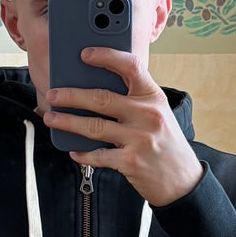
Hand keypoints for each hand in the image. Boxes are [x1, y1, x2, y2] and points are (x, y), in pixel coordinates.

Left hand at [42, 47, 204, 205]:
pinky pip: (98, 156)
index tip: (85, 54)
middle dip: (71, 95)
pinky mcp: (130, 162)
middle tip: (53, 94)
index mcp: (154, 97)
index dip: (106, 56)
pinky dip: (83, 154)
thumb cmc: (166, 145)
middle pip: (102, 98)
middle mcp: (148, 115)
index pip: (131, 66)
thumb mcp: (159, 115)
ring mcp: (139, 139)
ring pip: (94, 126)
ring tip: (52, 118)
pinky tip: (74, 151)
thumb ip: (135, 102)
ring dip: (68, 121)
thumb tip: (95, 92)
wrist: (183, 182)